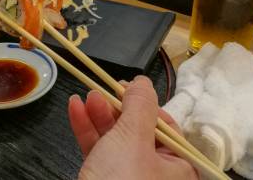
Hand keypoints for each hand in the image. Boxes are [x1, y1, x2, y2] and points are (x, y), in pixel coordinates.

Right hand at [68, 76, 197, 179]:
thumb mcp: (132, 138)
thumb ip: (139, 106)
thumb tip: (144, 82)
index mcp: (177, 168)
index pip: (166, 126)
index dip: (144, 103)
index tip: (125, 86)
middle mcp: (155, 174)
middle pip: (136, 130)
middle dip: (116, 107)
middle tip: (100, 89)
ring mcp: (127, 178)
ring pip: (114, 139)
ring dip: (98, 115)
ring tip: (84, 96)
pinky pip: (98, 151)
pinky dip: (86, 130)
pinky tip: (75, 109)